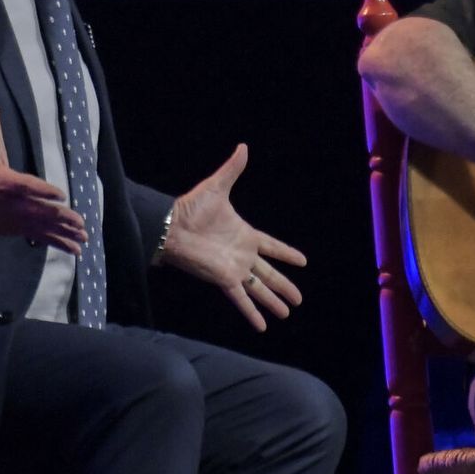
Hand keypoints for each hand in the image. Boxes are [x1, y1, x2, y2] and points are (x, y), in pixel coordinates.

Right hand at [0, 93, 87, 252]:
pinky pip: (40, 237)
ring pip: (42, 227)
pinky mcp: (17, 229)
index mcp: (4, 181)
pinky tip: (75, 250)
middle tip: (80, 223)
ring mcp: (15, 219)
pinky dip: (57, 243)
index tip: (60, 194)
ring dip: (64, 233)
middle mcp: (12, 203)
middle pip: (38, 211)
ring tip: (82, 239)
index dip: (42, 190)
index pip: (25, 185)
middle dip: (60, 218)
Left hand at [158, 144, 306, 331]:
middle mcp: (242, 254)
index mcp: (245, 234)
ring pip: (259, 288)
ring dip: (273, 302)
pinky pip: (242, 299)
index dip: (287, 254)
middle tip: (299, 299)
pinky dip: (252, 313)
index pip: (272, 246)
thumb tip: (243, 147)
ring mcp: (234, 268)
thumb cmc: (191, 207)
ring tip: (287, 312)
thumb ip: (232, 170)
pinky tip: (262, 326)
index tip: (303, 261)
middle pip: (270, 273)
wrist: (170, 227)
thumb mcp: (216, 186)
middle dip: (284, 286)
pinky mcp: (224, 279)